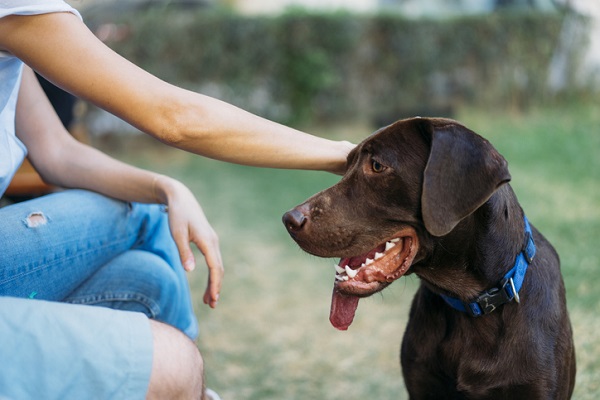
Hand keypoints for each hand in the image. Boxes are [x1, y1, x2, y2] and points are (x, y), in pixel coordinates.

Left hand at [157, 176, 222, 307]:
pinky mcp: (208, 240)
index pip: (215, 267)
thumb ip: (184, 252)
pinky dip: (212, 274)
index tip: (213, 299)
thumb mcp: (177, 234)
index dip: (214, 284)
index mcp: (207, 241)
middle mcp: (213, 242)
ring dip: (214, 282)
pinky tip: (208, 283)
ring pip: (217, 266)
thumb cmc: (177, 215)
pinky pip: (214, 260)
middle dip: (216, 287)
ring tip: (208, 300)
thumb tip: (191, 271)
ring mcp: (212, 241)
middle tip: (211, 305)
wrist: (181, 197)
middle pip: (218, 269)